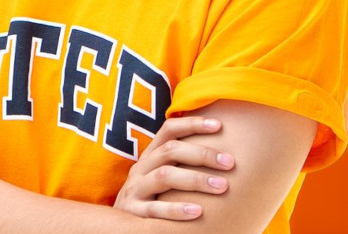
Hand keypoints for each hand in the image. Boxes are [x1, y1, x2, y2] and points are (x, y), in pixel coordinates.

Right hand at [113, 116, 236, 220]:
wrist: (117, 226)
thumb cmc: (151, 198)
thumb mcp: (161, 176)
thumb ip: (182, 163)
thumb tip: (224, 151)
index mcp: (150, 156)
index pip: (169, 130)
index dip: (193, 124)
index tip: (220, 125)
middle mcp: (141, 168)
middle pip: (170, 151)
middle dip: (203, 154)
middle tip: (230, 163)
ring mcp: (135, 190)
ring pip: (165, 176)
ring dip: (196, 180)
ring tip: (222, 186)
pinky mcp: (133, 213)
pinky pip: (155, 210)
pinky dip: (177, 209)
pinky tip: (199, 212)